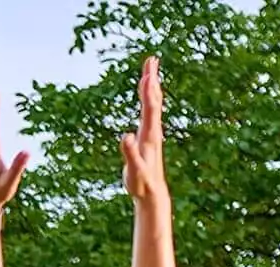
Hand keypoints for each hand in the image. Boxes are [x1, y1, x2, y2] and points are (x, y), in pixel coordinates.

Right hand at [119, 56, 168, 206]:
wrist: (152, 193)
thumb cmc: (141, 183)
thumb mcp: (134, 170)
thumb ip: (130, 153)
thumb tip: (125, 136)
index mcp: (149, 136)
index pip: (150, 109)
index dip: (148, 92)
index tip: (147, 74)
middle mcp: (153, 131)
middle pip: (154, 100)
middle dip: (152, 80)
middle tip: (152, 60)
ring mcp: (152, 133)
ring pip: (153, 105)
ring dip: (152, 86)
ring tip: (150, 71)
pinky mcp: (149, 137)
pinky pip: (149, 113)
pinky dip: (148, 100)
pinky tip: (147, 96)